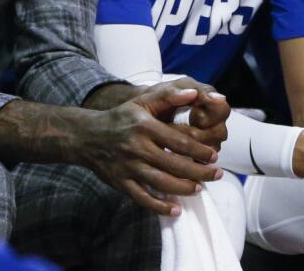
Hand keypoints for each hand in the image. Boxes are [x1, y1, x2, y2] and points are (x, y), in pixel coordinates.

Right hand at [76, 82, 223, 216]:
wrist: (87, 136)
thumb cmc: (121, 118)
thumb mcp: (142, 101)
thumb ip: (169, 96)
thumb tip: (195, 93)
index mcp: (144, 126)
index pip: (179, 141)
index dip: (199, 150)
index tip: (214, 155)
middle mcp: (136, 147)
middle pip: (174, 165)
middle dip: (199, 172)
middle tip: (216, 174)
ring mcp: (128, 167)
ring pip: (161, 183)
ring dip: (184, 188)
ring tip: (199, 188)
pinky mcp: (120, 182)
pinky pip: (142, 198)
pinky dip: (159, 207)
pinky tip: (175, 210)